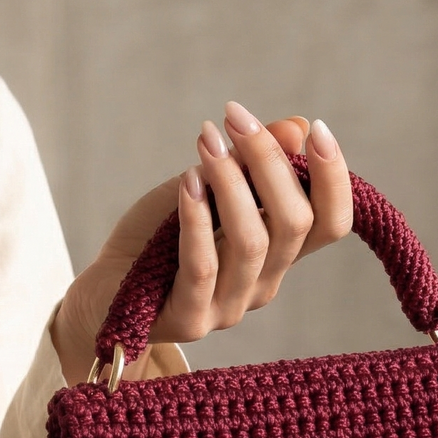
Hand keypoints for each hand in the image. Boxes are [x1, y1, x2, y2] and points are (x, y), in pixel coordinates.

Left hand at [50, 103, 352, 385]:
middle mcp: (262, 283)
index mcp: (276, 254)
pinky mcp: (189, 320)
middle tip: (234, 117)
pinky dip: (197, 219)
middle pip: (294, 224)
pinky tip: (187, 183)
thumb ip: (248, 165)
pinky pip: (203, 267)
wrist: (103, 291)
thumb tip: (295, 127)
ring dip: (230, 182)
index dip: (334, 179)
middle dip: (269, 161)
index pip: (330, 224)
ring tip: (205, 142)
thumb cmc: (155, 238)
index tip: (314, 130)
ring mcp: (228, 307)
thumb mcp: (205, 189)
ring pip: (251, 243)